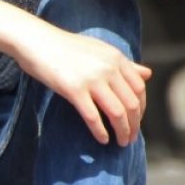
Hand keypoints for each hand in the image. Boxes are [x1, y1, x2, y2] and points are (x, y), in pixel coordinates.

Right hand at [13, 23, 149, 145]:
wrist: (36, 41)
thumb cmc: (66, 46)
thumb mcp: (99, 50)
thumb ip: (124, 63)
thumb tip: (147, 74)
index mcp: (116, 58)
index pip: (139, 89)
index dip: (141, 109)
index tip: (136, 120)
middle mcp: (108, 68)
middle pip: (131, 104)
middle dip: (134, 125)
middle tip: (130, 139)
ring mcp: (91, 79)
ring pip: (117, 113)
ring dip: (122, 131)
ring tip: (121, 143)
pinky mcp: (73, 89)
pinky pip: (93, 116)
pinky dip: (100, 131)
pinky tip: (102, 140)